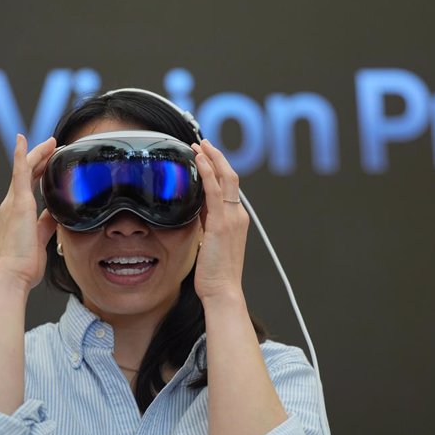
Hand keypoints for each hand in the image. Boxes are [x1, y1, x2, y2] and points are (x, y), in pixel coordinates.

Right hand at [0, 134, 57, 291]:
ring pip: (25, 169)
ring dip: (37, 153)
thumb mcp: (41, 237)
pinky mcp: (18, 203)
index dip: (39, 170)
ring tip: (50, 141)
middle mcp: (12, 204)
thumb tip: (57, 213)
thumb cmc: (25, 263)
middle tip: (53, 144)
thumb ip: (47, 222)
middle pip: (28, 173)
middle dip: (41, 156)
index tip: (50, 158)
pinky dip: (21, 155)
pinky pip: (19, 173)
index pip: (30, 184)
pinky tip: (22, 139)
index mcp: (18, 212)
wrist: (12, 274)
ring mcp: (13, 202)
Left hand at [191, 139, 249, 301]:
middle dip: (217, 157)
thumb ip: (205, 224)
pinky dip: (208, 173)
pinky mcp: (221, 223)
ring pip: (226, 178)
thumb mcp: (209, 243)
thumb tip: (195, 211)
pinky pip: (215, 191)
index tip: (207, 157)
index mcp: (236, 220)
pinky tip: (200, 160)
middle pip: (231, 177)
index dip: (219, 169)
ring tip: (200, 145)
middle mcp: (238, 215)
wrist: (223, 291)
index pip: (229, 187)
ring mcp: (232, 218)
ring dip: (212, 159)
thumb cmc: (215, 274)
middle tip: (203, 142)